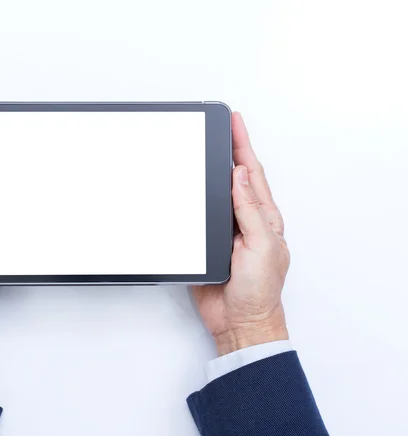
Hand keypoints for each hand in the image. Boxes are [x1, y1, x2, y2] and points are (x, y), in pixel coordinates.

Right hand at [192, 112, 289, 355]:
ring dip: (212, 170)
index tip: (235, 123)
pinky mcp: (208, 244)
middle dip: (230, 150)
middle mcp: (246, 221)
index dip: (243, 146)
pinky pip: (200, 215)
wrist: (238, 322)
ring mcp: (226, 231)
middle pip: (235, 177)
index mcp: (264, 218)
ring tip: (209, 146)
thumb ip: (249, 211)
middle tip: (223, 126)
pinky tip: (192, 187)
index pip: (252, 174)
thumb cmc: (258, 291)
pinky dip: (196, 198)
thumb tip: (240, 176)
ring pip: (217, 194)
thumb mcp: (260, 247)